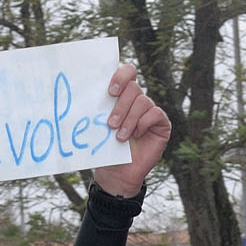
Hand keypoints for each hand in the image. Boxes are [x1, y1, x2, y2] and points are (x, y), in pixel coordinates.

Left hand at [91, 64, 170, 198]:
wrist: (116, 173)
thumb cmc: (105, 148)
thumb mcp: (97, 126)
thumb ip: (97, 108)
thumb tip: (84, 94)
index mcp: (122, 95)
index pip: (127, 72)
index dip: (121, 76)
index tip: (110, 92)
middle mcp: (138, 99)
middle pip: (134, 87)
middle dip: (120, 106)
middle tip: (110, 124)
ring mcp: (150, 110)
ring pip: (142, 101)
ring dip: (129, 120)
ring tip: (120, 137)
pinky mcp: (161, 123)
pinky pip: (155, 114)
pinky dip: (143, 124)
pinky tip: (136, 136)